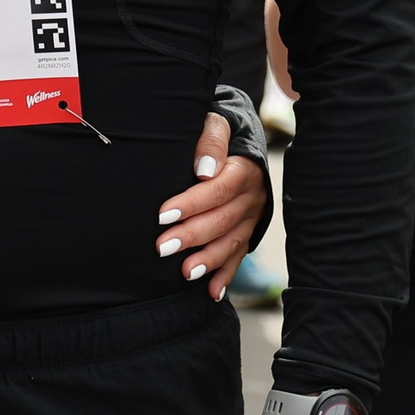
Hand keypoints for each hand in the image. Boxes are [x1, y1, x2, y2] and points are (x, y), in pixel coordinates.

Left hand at [158, 113, 263, 300]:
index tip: (162, 214)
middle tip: (162, 247)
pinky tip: (211, 292)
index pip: (218, 189)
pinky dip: (226, 275)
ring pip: (233, 242)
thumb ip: (211, 140)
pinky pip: (239, 256)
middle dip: (193, 235)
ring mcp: (252, 217)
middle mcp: (252, 197)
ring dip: (209, 260)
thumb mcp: (217, 122)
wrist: (241, 141)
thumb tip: (204, 168)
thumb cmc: (218, 132)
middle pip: (223, 219)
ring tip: (185, 273)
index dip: (191, 203)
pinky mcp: (249, 231)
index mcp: (243, 170)